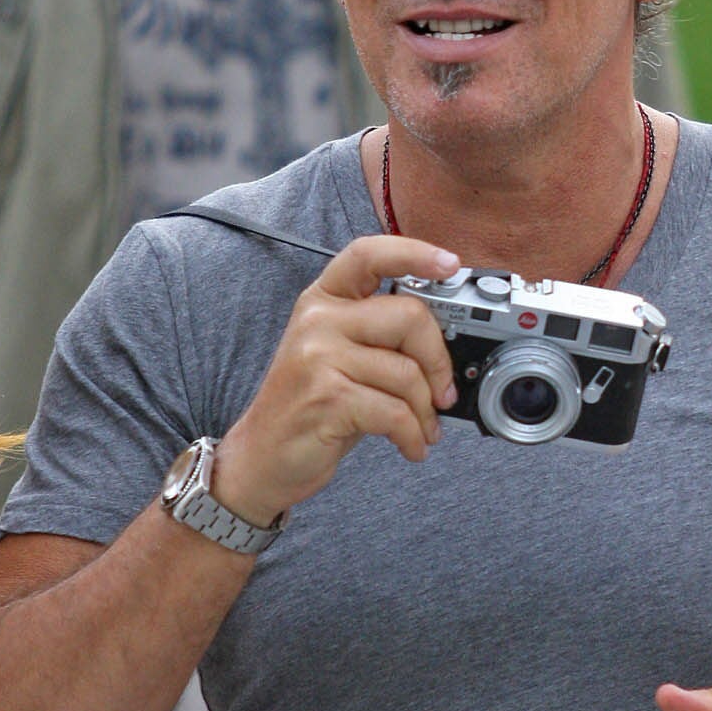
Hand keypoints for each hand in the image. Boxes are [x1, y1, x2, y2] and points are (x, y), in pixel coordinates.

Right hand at [211, 235, 460, 526]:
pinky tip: (411, 446)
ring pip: (407, 372)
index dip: (414, 253)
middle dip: (439, 360)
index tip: (450, 263)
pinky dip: (413, 436)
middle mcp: (319, 319)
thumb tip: (446, 340)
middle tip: (443, 392)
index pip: (369, 255)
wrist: (262, 457)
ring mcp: (319, 357)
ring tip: (422, 428)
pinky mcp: (327, 398)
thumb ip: (381, 335)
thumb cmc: (311, 406)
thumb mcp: (339, 356)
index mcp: (324, 299)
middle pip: (409, 315)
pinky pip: (395, 412)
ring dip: (426, 411)